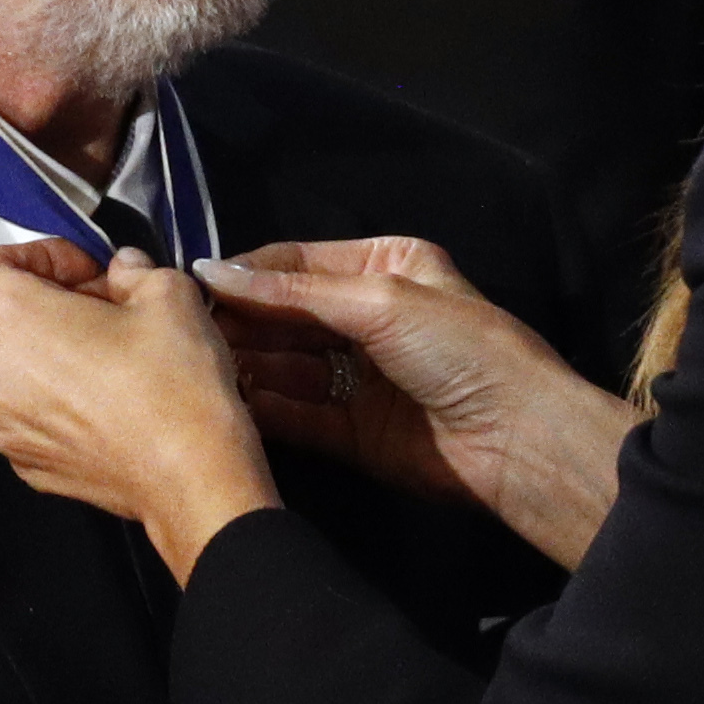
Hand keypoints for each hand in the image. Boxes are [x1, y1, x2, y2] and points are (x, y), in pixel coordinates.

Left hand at [0, 241, 279, 581]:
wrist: (193, 477)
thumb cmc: (173, 388)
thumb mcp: (168, 292)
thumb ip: (133, 269)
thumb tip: (124, 271)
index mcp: (6, 316)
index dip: (43, 257)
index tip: (85, 269)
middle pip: (6, 318)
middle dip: (56, 306)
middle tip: (113, 311)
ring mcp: (1, 425)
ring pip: (19, 369)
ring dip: (58, 355)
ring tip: (118, 360)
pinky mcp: (25, 463)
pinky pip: (34, 415)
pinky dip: (63, 402)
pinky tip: (113, 402)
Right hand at [201, 240, 630, 571]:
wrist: (518, 440)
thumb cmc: (460, 349)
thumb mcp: (378, 301)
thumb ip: (291, 291)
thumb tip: (210, 271)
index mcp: (387, 266)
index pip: (298, 264)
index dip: (247, 273)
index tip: (192, 284)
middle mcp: (371, 316)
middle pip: (287, 315)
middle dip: (241, 321)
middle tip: (185, 330)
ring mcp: (361, 376)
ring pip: (288, 365)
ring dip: (247, 364)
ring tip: (197, 365)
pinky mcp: (354, 431)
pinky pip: (298, 414)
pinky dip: (265, 408)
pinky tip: (227, 400)